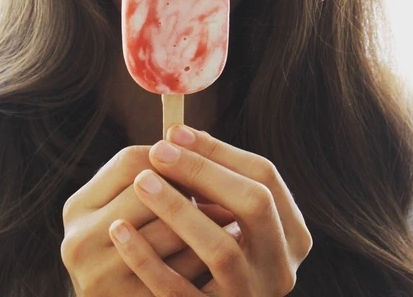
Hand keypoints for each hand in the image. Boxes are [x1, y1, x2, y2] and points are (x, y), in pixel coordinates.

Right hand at [61, 145, 236, 295]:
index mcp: (78, 207)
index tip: (202, 156)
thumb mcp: (128, 209)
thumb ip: (153, 176)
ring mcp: (98, 276)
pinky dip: (204, 259)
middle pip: (149, 192)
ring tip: (234, 212)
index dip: (172, 156)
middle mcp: (78, 240)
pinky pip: (179, 275)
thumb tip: (198, 136)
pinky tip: (223, 250)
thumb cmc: (133, 248)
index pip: (130, 160)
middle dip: (191, 188)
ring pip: (170, 232)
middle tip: (228, 181)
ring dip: (207, 221)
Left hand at [108, 126, 312, 295]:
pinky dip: (147, 259)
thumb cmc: (216, 257)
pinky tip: (121, 231)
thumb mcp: (231, 221)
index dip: (219, 150)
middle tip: (158, 151)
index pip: (265, 177)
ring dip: (178, 209)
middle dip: (204, 171)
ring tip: (141, 181)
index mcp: (291, 234)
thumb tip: (178, 135)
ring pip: (220, 249)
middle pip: (254, 204)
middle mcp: (280, 268)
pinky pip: (177, 291)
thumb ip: (216, 182)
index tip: (175, 133)